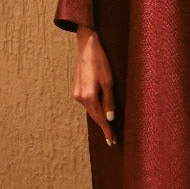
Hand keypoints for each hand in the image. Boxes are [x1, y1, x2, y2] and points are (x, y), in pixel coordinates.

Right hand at [72, 27, 117, 145]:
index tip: (112, 141)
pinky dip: (94, 110)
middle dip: (104, 127)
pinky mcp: (76, 89)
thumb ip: (109, 101)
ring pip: (90, 110)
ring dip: (99, 118)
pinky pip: (87, 104)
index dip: (107, 130)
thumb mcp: (109, 81)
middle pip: (94, 117)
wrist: (87, 48)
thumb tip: (110, 118)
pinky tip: (99, 112)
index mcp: (89, 97)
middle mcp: (80, 98)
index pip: (101, 118)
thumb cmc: (100, 62)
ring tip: (107, 128)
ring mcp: (77, 94)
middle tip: (112, 138)